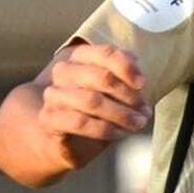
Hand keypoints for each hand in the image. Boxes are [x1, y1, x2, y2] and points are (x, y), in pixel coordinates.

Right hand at [39, 43, 148, 164]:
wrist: (61, 139)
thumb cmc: (92, 111)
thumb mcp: (111, 91)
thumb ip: (122, 75)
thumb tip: (136, 67)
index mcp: (79, 57)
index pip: (104, 53)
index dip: (126, 67)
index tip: (142, 84)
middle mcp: (63, 72)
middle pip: (101, 77)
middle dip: (128, 95)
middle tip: (144, 110)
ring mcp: (54, 95)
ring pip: (92, 101)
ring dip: (121, 114)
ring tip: (137, 124)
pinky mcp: (49, 118)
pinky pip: (80, 122)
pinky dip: (105, 129)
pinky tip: (119, 134)